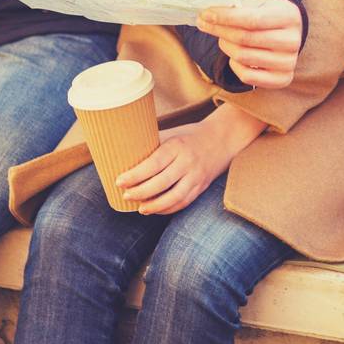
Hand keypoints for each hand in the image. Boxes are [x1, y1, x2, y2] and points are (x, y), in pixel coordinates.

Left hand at [116, 104, 265, 214]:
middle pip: (161, 183)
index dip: (135, 175)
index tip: (119, 181)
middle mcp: (188, 161)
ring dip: (154, 206)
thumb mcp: (172, 133)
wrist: (224, 138)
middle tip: (126, 195)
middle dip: (140, 192)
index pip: (153, 164)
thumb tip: (122, 152)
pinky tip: (155, 210)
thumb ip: (152, 144)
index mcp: (177, 145)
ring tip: (140, 208)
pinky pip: (184, 202)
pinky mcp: (202, 187)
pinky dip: (168, 209)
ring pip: (174, 197)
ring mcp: (196, 176)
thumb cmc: (190, 135)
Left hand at [197, 0, 303, 88]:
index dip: (226, 17)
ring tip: (222, 38)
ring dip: (225, 45)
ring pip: (242, 57)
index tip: (205, 14)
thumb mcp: (260, 2)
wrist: (288, 33)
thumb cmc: (269, 15)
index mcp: (289, 16)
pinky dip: (234, 65)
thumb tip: (215, 13)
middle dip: (219, 30)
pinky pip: (247, 76)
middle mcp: (292, 41)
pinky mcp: (282, 79)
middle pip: (244, 38)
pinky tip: (234, 56)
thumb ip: (240, 4)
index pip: (252, 19)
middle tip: (204, 23)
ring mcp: (288, 62)